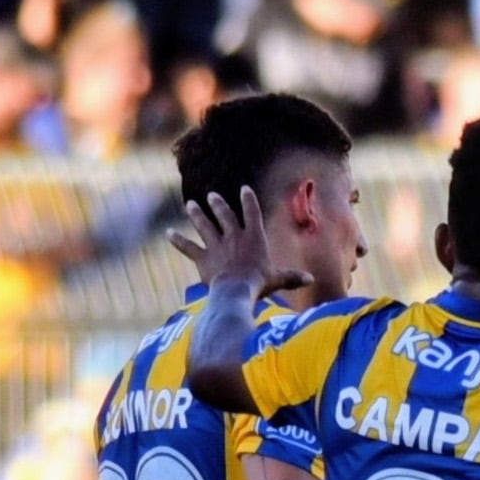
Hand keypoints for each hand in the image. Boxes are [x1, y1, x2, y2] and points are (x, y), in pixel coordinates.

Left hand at [168, 187, 298, 294]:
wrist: (236, 290)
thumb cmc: (259, 283)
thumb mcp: (278, 279)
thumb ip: (292, 277)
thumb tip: (311, 280)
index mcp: (254, 238)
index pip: (252, 213)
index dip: (248, 199)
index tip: (244, 188)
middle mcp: (234, 237)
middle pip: (225, 216)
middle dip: (218, 205)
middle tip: (212, 195)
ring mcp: (216, 246)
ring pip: (205, 226)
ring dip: (197, 215)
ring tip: (191, 205)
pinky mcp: (203, 258)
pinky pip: (189, 247)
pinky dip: (178, 241)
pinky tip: (169, 234)